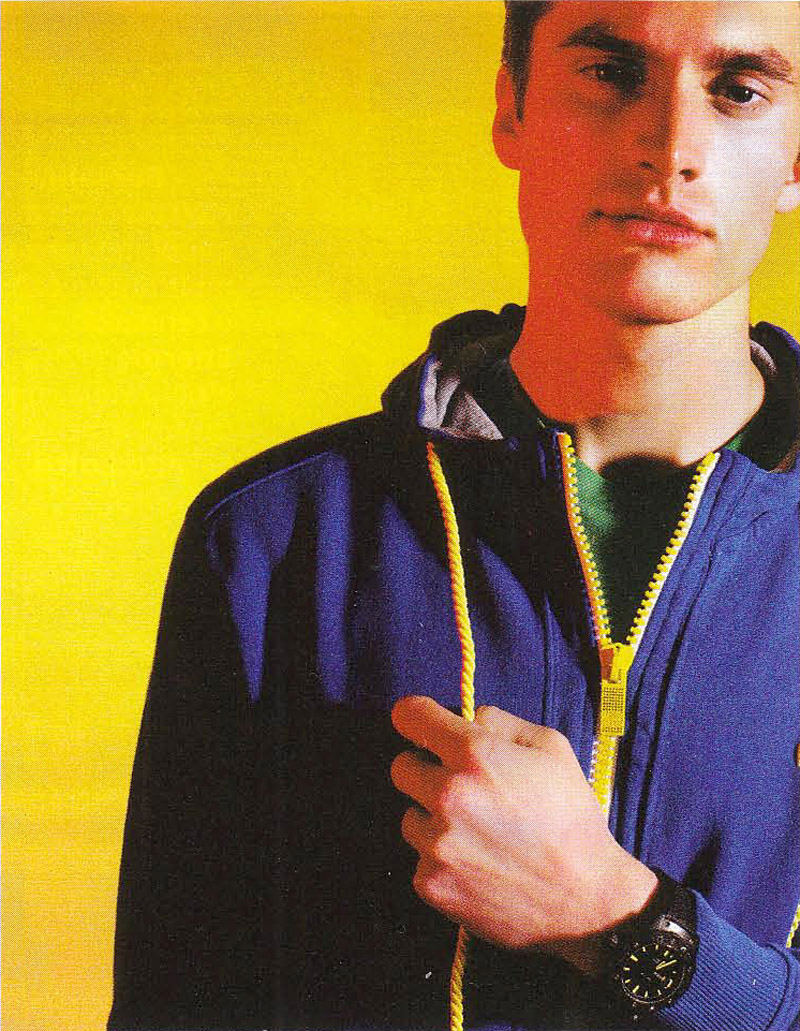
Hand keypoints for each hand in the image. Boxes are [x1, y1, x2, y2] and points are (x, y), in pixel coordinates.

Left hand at [390, 696, 656, 972]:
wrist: (584, 902)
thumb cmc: (571, 819)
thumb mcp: (551, 749)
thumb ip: (500, 721)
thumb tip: (465, 719)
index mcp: (475, 755)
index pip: (409, 715)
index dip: (416, 717)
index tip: (422, 727)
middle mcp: (448, 795)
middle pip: (401, 766)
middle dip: (427, 770)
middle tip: (462, 787)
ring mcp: (435, 843)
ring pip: (411, 815)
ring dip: (434, 819)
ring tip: (479, 833)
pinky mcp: (429, 884)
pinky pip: (420, 858)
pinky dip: (442, 860)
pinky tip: (479, 864)